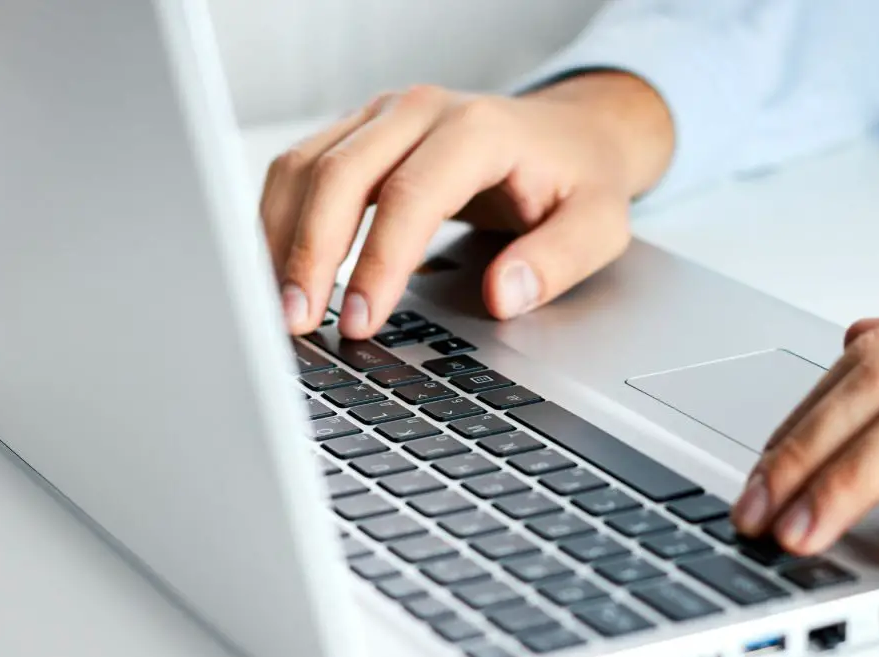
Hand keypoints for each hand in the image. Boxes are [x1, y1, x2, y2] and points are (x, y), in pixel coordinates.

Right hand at [261, 73, 672, 337]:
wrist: (571, 134)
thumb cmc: (579, 179)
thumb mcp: (598, 225)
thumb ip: (557, 261)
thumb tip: (503, 295)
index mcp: (478, 130)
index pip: (410, 196)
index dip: (378, 263)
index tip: (360, 321)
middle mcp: (421, 111)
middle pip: (340, 174)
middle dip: (308, 254)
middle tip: (297, 322)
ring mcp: (385, 117)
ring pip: (306, 165)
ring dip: (281, 236)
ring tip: (279, 305)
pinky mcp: (362, 132)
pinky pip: (303, 167)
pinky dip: (283, 218)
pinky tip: (281, 267)